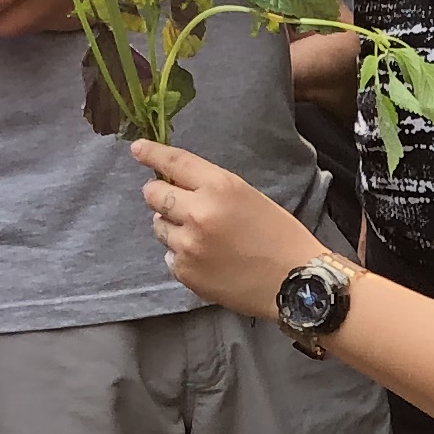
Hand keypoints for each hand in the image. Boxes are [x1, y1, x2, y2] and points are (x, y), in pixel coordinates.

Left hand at [135, 140, 319, 320]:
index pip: (175, 163)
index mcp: (220, 187)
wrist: (296, 283)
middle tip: (174, 204)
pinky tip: (208, 261)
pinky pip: (170, 256)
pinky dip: (183, 256)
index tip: (138, 149)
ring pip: (158, 227)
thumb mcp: (249, 197)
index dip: (152, 154)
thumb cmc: (280, 237)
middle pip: (154, 195)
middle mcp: (199, 212)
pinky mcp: (185, 271)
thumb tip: (176, 189)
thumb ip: (212, 190)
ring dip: (173, 228)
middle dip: (160, 195)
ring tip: (202, 239)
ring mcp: (189, 244)